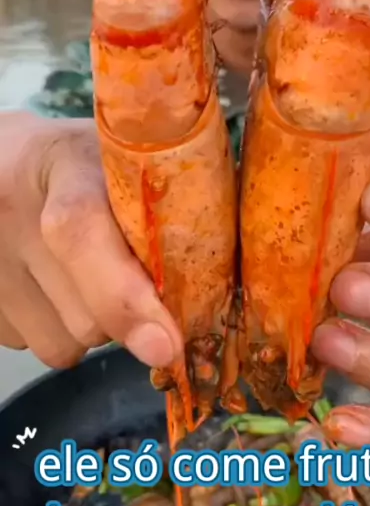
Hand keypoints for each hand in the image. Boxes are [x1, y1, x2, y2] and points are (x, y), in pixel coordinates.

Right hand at [0, 112, 180, 369]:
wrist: (1, 157)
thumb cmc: (83, 162)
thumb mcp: (123, 162)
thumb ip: (166, 206)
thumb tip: (213, 288)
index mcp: (62, 165)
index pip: (80, 233)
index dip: (124, 296)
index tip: (166, 344)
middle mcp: (9, 212)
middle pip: (85, 315)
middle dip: (126, 314)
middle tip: (133, 272)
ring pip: (64, 345)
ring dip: (91, 327)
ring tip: (85, 273)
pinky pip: (35, 348)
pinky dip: (56, 329)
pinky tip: (52, 284)